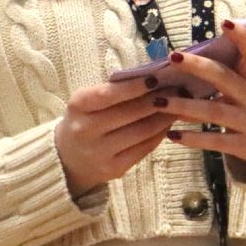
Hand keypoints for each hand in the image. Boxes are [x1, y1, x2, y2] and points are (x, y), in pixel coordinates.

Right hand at [54, 73, 174, 196]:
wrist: (68, 158)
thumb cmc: (85, 120)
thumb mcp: (88, 101)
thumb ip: (114, 90)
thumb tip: (153, 77)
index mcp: (78, 106)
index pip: (109, 94)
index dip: (135, 86)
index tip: (156, 78)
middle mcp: (86, 130)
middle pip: (130, 113)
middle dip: (157, 99)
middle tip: (176, 89)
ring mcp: (100, 152)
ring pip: (141, 131)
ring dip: (163, 117)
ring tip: (177, 105)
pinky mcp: (114, 169)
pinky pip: (144, 148)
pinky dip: (159, 134)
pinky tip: (167, 124)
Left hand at [157, 19, 245, 175]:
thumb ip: (224, 80)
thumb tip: (184, 66)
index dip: (242, 37)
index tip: (225, 22)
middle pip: (224, 78)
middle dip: (198, 67)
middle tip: (173, 56)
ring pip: (213, 111)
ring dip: (184, 105)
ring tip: (158, 101)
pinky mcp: (244, 145)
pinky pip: (215, 141)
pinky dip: (193, 139)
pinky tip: (172, 135)